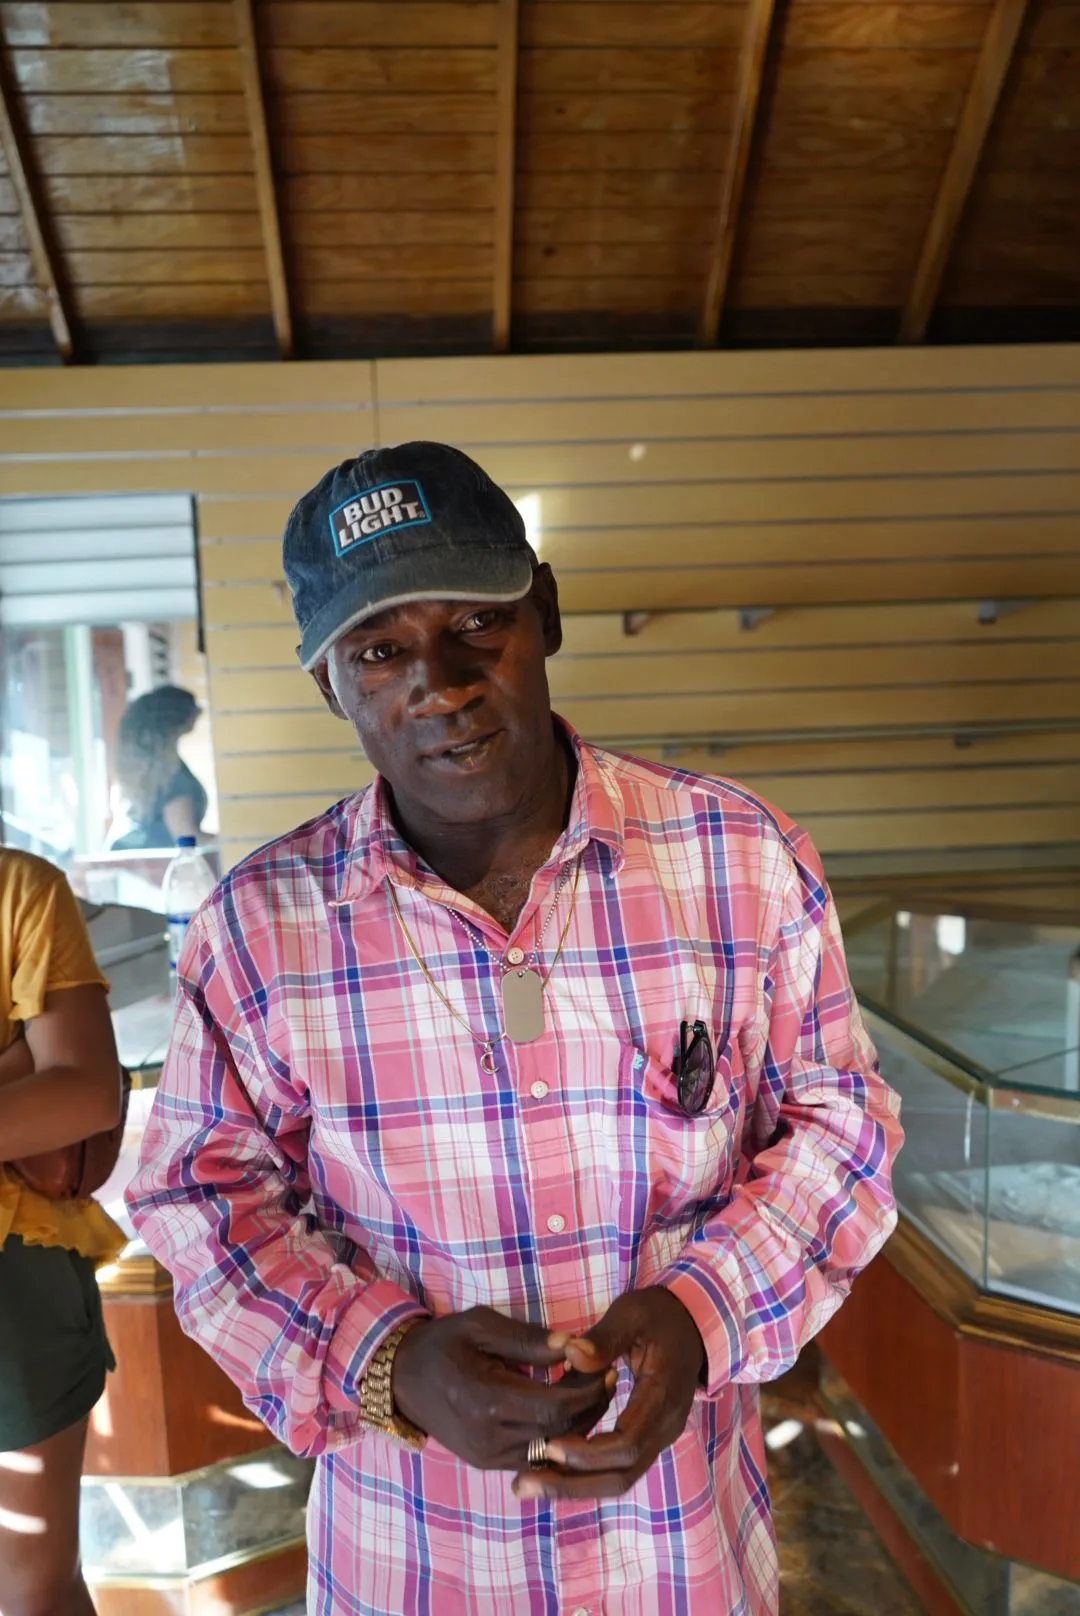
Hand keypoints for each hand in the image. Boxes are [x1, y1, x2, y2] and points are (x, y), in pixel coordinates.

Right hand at [392, 1306, 616, 1470]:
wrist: (402, 1378)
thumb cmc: (443, 1343)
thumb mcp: (481, 1325)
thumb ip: (528, 1339)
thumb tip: (573, 1345)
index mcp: (486, 1400)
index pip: (554, 1407)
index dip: (586, 1390)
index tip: (603, 1365)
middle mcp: (488, 1437)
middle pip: (559, 1432)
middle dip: (590, 1405)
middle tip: (606, 1375)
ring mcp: (487, 1456)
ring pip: (551, 1450)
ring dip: (578, 1424)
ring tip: (593, 1391)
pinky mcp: (487, 1463)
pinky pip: (535, 1457)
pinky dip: (558, 1437)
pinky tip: (569, 1411)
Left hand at [512, 1287, 704, 1501]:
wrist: (691, 1324)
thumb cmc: (657, 1315)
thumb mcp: (631, 1314)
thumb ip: (604, 1338)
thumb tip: (571, 1354)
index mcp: (662, 1396)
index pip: (626, 1445)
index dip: (586, 1452)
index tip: (548, 1446)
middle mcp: (665, 1427)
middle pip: (622, 1475)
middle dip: (573, 1484)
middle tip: (525, 1483)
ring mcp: (660, 1436)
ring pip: (621, 1478)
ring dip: (575, 1485)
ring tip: (529, 1484)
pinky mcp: (649, 1437)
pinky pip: (619, 1466)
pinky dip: (586, 1473)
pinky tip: (551, 1468)